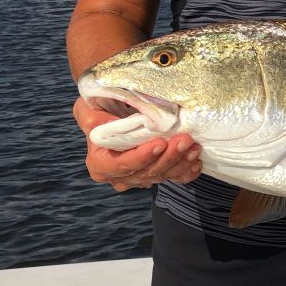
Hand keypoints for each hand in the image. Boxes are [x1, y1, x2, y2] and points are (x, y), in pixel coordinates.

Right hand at [73, 95, 201, 191]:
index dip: (142, 157)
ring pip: (163, 175)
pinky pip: (174, 178)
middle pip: (146, 172)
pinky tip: (196, 162)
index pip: (122, 166)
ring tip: (194, 146)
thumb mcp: (88, 108)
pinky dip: (186, 172)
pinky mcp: (157, 174)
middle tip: (185, 140)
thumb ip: (93, 119)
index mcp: (100, 164)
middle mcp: (119, 176)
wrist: (115, 109)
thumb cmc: (100, 107)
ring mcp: (139, 178)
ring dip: (181, 162)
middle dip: (168, 157)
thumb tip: (108, 125)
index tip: (160, 143)